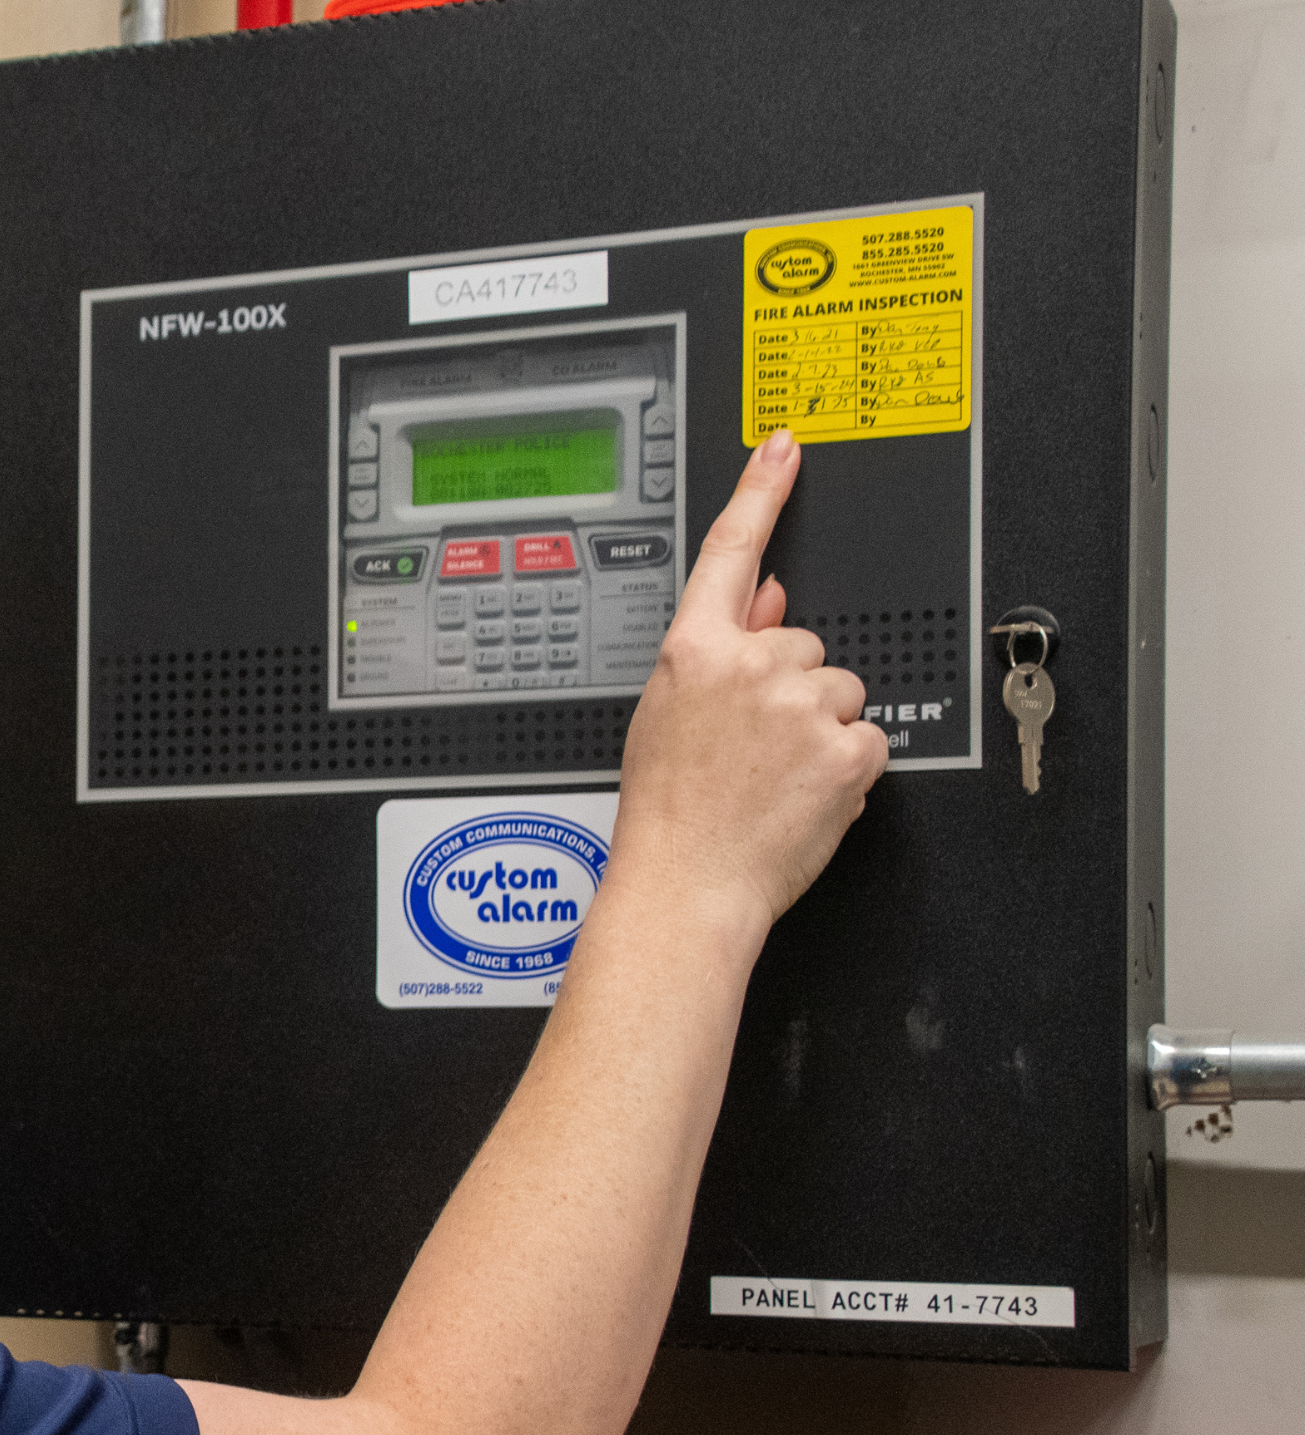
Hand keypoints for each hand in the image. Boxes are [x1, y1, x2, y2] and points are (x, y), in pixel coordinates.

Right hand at [610, 429, 887, 937]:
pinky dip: (847, 770)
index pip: (731, 552)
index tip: (785, 446)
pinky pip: (869, 740)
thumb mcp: (667, 715)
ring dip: (822, 731)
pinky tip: (804, 796)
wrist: (686, 886)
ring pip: (843, 692)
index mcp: (695, 652)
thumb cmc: (668, 815)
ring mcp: (801, 706)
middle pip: (807, 645)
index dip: (761, 491)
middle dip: (794, 689)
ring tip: (776, 779)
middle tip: (754, 748)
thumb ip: (717, 649)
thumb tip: (767, 596)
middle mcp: (750, 667)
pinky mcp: (845, 749)